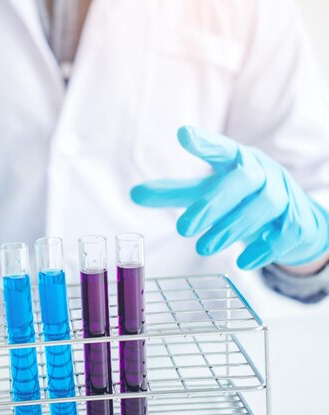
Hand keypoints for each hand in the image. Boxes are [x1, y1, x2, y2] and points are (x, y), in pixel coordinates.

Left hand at [131, 126, 328, 269]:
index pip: (222, 148)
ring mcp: (284, 196)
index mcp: (238, 161)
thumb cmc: (241, 199)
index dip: (204, 142)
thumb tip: (134, 194)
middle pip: (243, 180)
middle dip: (213, 204)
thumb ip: (174, 193)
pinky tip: (243, 262)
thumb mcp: (209, 192)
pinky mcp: (298, 222)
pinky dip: (265, 249)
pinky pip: (287, 233)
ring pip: (264, 206)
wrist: (295, 219)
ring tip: (203, 247)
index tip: (183, 134)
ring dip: (232, 228)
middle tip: (182, 229)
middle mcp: (263, 173)